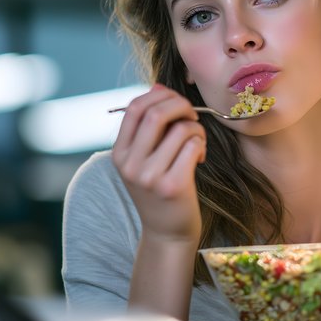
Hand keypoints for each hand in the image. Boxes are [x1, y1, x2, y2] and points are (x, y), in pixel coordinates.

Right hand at [112, 83, 205, 242]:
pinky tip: (199, 158)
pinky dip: (201, 144)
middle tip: (192, 117)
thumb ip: (149, 125)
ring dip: (196, 129)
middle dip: (181, 106)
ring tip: (196, 143)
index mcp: (119, 153)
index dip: (160, 96)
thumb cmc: (160, 190)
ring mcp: (149, 176)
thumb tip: (158, 85)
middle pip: (156, 112)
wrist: (167, 234)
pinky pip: (192, 145)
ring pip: (180, 128)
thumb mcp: (144, 159)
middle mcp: (130, 164)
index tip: (176, 104)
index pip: (135, 107)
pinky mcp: (172, 185)